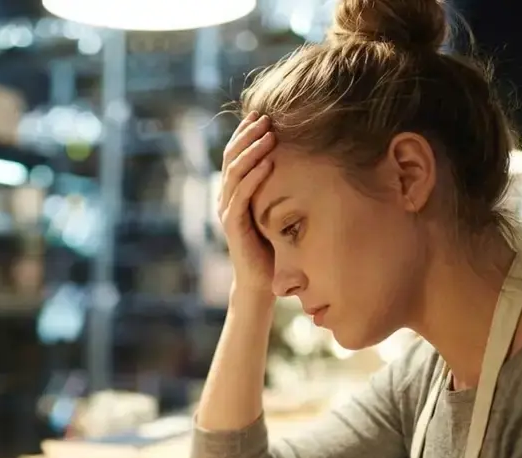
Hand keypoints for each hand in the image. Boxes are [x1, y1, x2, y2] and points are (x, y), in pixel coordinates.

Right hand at [218, 112, 276, 293]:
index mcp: (232, 192)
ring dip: (252, 151)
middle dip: (247, 135)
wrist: (260, 281)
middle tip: (265, 117)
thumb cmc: (270, 246)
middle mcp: (225, 198)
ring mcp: (227, 211)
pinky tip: (268, 163)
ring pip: (235, 173)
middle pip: (231, 158)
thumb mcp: (272, 210)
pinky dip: (254, 177)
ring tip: (269, 134)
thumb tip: (295, 162)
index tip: (259, 112)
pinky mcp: (234, 225)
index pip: (234, 155)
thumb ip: (274, 189)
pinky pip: (242, 196)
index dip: (243, 133)